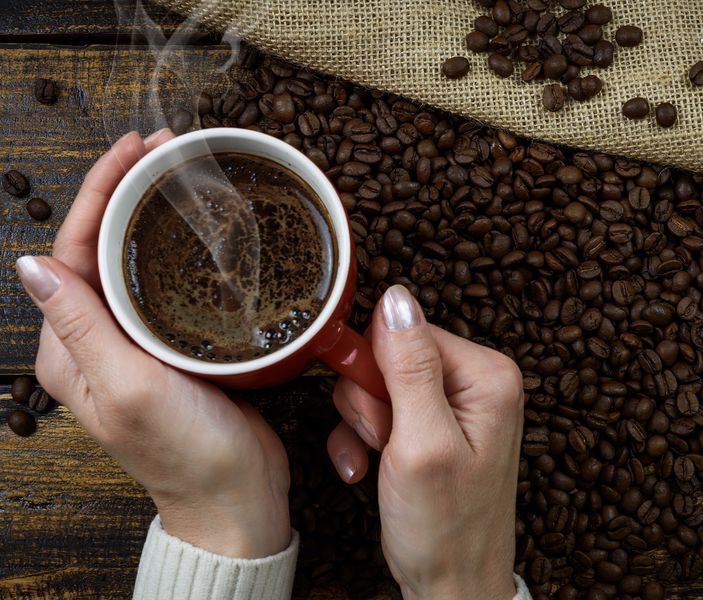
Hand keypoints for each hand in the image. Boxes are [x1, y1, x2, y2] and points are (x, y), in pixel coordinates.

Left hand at [17, 130, 290, 558]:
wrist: (236, 496)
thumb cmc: (186, 454)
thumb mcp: (129, 388)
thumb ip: (81, 327)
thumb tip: (31, 264)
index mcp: (69, 348)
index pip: (72, 251)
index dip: (97, 193)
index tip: (133, 151)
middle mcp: (95, 340)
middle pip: (99, 247)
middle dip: (123, 192)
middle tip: (161, 150)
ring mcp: (135, 343)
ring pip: (133, 261)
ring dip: (150, 214)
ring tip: (178, 175)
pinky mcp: (173, 347)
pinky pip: (166, 284)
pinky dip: (178, 248)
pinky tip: (200, 231)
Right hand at [327, 285, 523, 599]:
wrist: (451, 587)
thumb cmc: (445, 527)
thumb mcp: (422, 443)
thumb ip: (409, 367)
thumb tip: (397, 297)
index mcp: (487, 374)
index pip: (410, 331)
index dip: (377, 369)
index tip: (378, 416)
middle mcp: (476, 382)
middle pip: (391, 356)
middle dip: (370, 402)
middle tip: (384, 442)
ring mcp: (454, 406)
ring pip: (378, 384)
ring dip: (363, 425)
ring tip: (380, 460)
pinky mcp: (432, 427)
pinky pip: (381, 411)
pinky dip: (364, 440)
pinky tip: (367, 471)